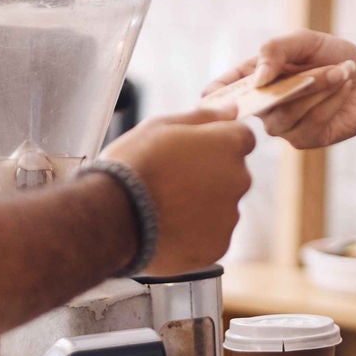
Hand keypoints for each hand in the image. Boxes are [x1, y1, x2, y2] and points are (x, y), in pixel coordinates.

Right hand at [100, 107, 257, 275]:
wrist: (112, 217)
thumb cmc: (133, 165)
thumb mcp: (162, 126)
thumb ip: (204, 117)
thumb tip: (231, 109)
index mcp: (228, 145)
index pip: (242, 138)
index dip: (217, 143)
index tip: (194, 152)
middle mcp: (238, 180)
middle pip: (233, 174)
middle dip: (211, 176)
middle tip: (172, 180)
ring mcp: (229, 216)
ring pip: (222, 207)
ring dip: (202, 206)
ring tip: (165, 207)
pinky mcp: (217, 246)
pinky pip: (211, 236)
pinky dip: (195, 234)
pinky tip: (167, 228)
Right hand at [204, 30, 355, 149]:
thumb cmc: (333, 56)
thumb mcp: (303, 42)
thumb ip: (275, 50)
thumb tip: (257, 78)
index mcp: (256, 79)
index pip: (226, 91)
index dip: (215, 96)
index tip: (209, 98)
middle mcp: (264, 106)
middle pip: (261, 101)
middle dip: (295, 81)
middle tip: (324, 66)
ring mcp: (282, 126)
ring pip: (286, 113)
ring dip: (318, 89)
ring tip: (342, 72)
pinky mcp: (305, 140)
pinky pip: (310, 123)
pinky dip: (330, 102)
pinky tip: (344, 88)